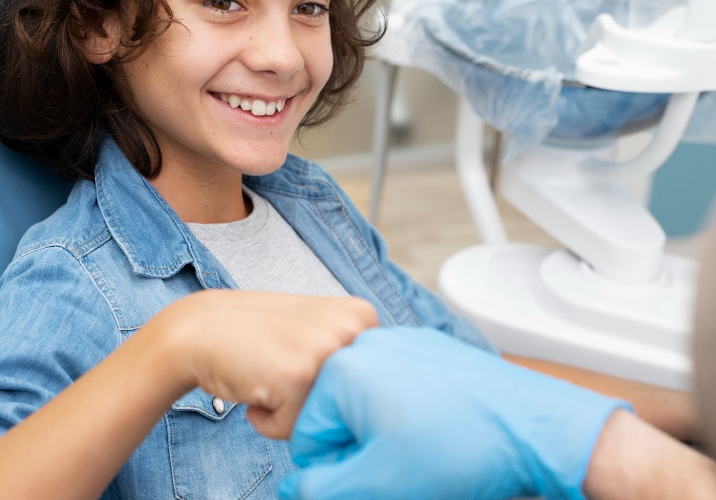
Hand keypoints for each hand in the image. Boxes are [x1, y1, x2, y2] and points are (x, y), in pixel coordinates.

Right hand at [162, 290, 377, 438]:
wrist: (204, 327)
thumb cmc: (261, 334)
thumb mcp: (320, 328)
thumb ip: (353, 355)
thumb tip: (386, 402)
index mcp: (363, 315)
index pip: (371, 385)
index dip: (331, 384)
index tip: (303, 357)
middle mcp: (353, 329)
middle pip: (350, 405)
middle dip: (314, 400)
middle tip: (284, 365)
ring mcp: (327, 351)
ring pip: (325, 419)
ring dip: (293, 411)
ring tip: (271, 374)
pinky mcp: (298, 377)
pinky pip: (293, 429)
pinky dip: (270, 420)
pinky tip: (256, 384)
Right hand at [279, 327, 628, 499]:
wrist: (532, 423)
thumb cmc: (460, 448)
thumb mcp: (378, 482)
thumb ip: (323, 488)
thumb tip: (294, 487)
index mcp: (344, 370)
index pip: (308, 436)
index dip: (333, 471)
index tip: (368, 480)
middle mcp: (367, 344)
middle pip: (338, 414)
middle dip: (359, 450)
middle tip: (398, 469)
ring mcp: (400, 340)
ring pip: (368, 401)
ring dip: (383, 433)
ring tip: (420, 451)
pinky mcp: (428, 347)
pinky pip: (397, 384)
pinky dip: (407, 412)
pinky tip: (436, 430)